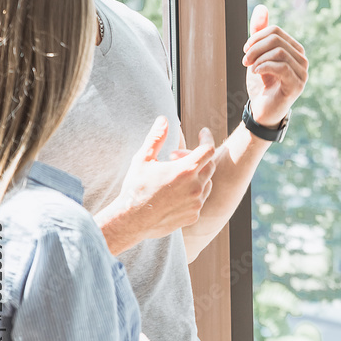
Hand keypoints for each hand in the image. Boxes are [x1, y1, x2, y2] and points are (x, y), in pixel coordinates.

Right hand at [100, 118, 214, 247]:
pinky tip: (176, 194)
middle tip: (179, 157)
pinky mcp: (193, 215)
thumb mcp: (142, 159)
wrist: (130, 221)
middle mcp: (195, 186)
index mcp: (185, 170)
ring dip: (197, 176)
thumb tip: (163, 119)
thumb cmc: (135, 188)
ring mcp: (196, 203)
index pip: (208, 149)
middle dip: (198, 158)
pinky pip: (199, 200)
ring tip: (177, 176)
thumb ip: (156, 138)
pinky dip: (193, 193)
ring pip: (207, 183)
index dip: (207, 138)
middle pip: (209, 165)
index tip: (203, 132)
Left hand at [244, 5, 308, 127]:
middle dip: (255, 47)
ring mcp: (302, 73)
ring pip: (279, 52)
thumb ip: (260, 33)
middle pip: (277, 39)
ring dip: (258, 58)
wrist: (263, 110)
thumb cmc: (263, 84)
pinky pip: (281, 67)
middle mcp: (302, 60)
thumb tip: (261, 7)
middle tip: (244, 59)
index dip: (256, 37)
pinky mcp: (297, 85)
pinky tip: (256, 73)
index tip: (245, 50)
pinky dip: (264, 67)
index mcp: (295, 50)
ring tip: (250, 68)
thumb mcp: (258, 55)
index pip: (275, 31)